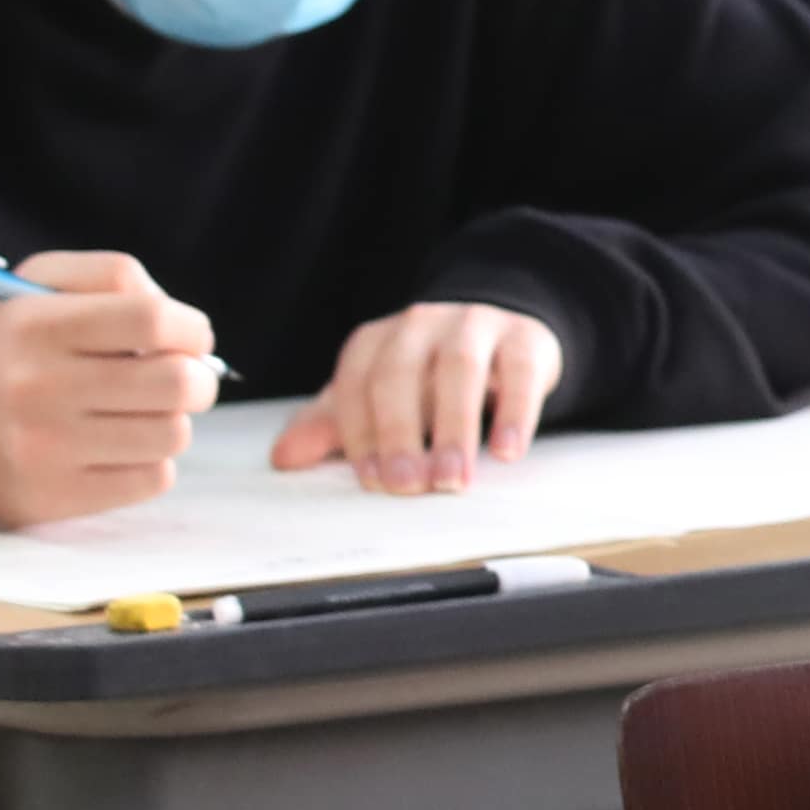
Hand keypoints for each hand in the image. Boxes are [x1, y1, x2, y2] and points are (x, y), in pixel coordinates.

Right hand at [0, 252, 218, 528]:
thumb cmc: (16, 344)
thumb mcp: (43, 283)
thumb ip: (116, 277)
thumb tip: (186, 328)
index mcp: (35, 325)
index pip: (152, 321)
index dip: (192, 329)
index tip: (190, 338)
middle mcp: (34, 388)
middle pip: (177, 383)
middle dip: (198, 378)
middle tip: (183, 378)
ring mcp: (40, 448)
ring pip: (172, 434)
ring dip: (171, 421)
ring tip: (139, 412)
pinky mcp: (49, 498)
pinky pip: (152, 478)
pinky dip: (149, 461)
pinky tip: (117, 447)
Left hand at [273, 303, 561, 494]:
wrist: (504, 344)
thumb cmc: (431, 382)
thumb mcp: (379, 403)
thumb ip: (333, 428)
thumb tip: (284, 457)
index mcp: (376, 341)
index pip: (357, 384)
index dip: (361, 433)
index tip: (372, 479)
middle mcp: (420, 324)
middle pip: (401, 374)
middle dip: (401, 433)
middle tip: (409, 485)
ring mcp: (475, 324)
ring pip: (459, 368)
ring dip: (454, 428)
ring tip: (453, 478)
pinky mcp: (525, 337)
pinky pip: (519, 370)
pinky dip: (513, 413)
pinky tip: (506, 451)